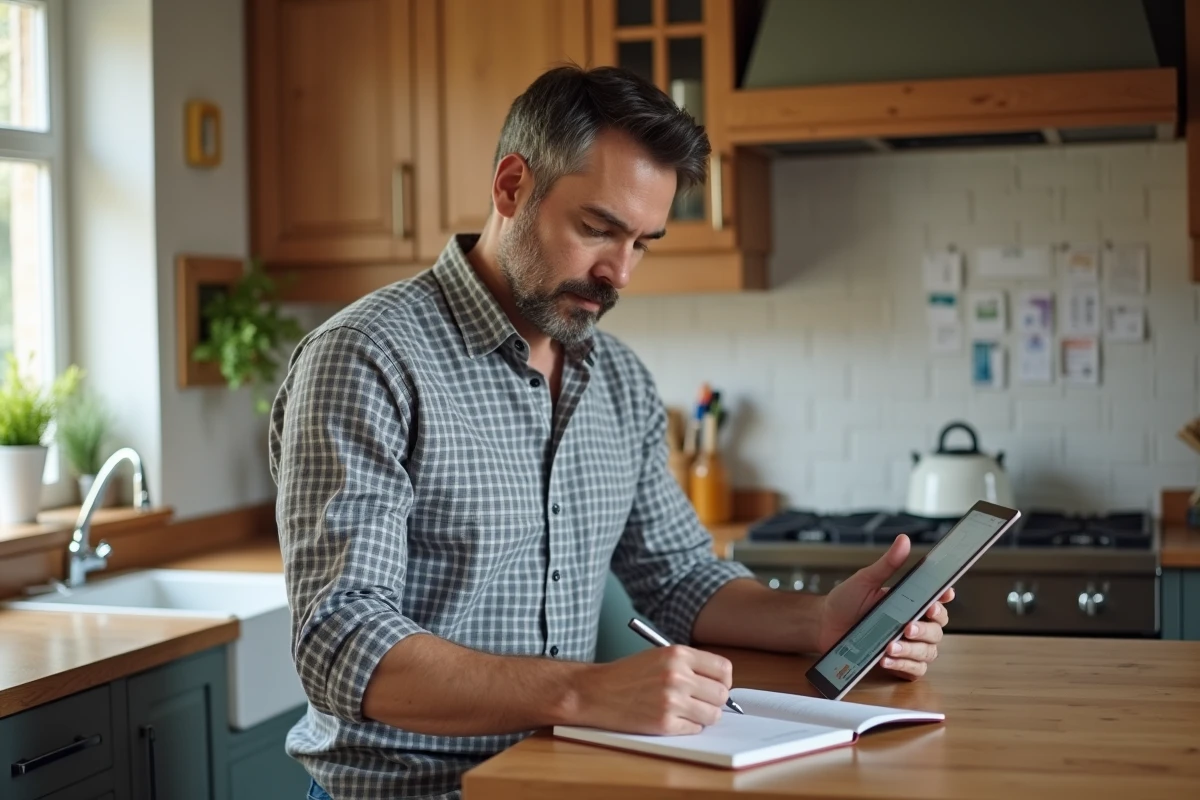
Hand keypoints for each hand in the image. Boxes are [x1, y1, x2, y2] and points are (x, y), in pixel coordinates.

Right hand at [575, 645, 732, 734]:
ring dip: (703, 716)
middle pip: (721, 694)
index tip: (716, 685)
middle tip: (701, 701)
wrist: (596, 691)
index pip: (724, 669)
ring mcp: (672, 701)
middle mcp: (677, 676)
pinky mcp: (664, 723)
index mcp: (678, 654)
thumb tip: (719, 683)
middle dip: (714, 700)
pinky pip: (695, 729)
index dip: (723, 680)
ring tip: (686, 711)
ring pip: (712, 715)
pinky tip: (672, 718)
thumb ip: (689, 665)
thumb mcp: (659, 656)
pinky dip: (688, 727)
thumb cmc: (626, 674)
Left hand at [815, 534, 952, 680]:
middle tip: (908, 626)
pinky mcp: (897, 663)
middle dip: (925, 629)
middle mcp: (913, 624)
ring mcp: (907, 645)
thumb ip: (887, 564)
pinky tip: (886, 658)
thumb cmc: (845, 601)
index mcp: (910, 602)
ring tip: (890, 645)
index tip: (943, 594)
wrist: (823, 624)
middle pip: (937, 630)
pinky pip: (913, 670)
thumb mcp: (865, 580)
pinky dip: (903, 665)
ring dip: (912, 650)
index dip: (944, 599)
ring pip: (927, 652)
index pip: (938, 601)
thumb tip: (903, 540)